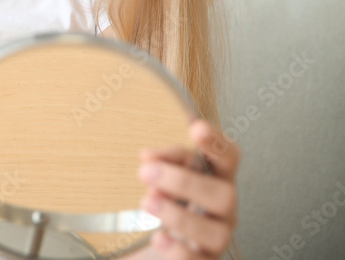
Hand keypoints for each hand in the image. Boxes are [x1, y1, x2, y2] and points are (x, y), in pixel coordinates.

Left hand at [138, 119, 239, 258]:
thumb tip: (148, 156)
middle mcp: (223, 208)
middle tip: (146, 173)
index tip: (196, 128)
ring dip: (177, 215)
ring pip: (215, 231)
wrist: (165, 242)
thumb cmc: (171, 201)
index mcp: (216, 178)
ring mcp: (217, 237)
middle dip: (184, 182)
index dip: (217, 143)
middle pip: (224, 195)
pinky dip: (177, 249)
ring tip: (147, 203)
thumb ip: (163, 161)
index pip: (228, 157)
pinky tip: (159, 238)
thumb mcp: (166, 176)